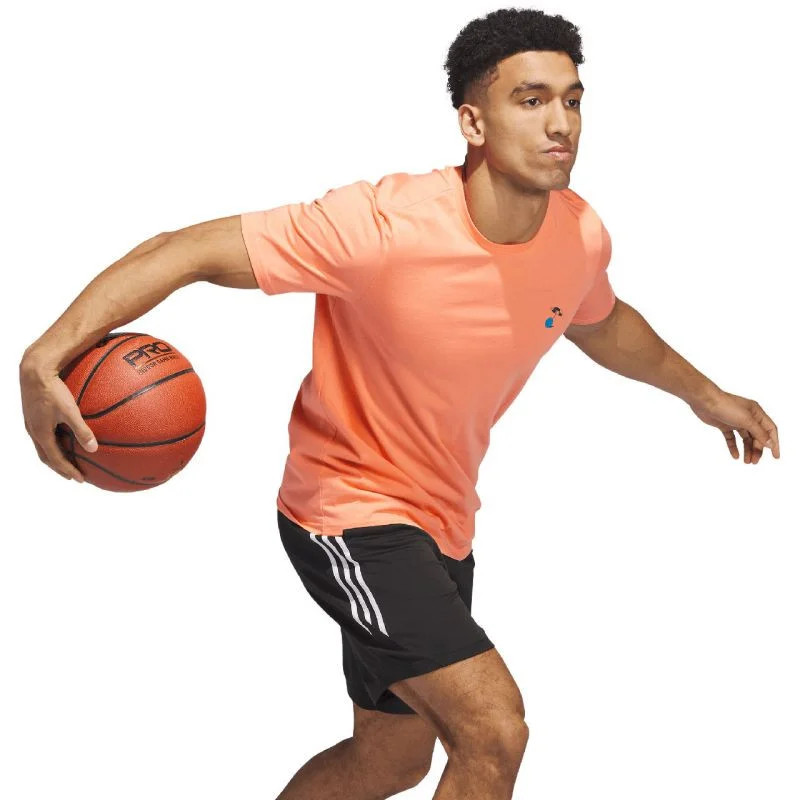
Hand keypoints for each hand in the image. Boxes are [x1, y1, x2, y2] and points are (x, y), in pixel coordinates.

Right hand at [19, 355, 97, 481]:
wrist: (34, 371)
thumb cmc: (53, 390)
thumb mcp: (70, 411)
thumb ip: (81, 430)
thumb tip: (94, 449)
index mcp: (41, 434)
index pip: (55, 460)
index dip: (68, 471)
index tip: (80, 480)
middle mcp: (34, 431)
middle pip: (46, 457)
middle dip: (60, 468)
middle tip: (73, 475)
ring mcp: (31, 423)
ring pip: (43, 446)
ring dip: (55, 456)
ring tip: (68, 461)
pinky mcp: (33, 415)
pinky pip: (43, 435)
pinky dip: (53, 443)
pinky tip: (63, 438)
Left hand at [689, 389, 779, 463]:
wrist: (705, 401)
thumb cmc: (727, 407)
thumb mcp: (746, 420)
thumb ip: (759, 433)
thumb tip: (771, 444)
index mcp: (757, 413)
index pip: (770, 429)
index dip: (774, 443)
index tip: (775, 456)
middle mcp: (748, 417)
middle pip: (757, 436)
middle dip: (757, 449)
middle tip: (754, 462)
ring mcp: (736, 421)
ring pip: (745, 438)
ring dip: (747, 450)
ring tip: (747, 462)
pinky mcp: (724, 425)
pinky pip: (732, 438)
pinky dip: (734, 447)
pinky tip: (735, 456)